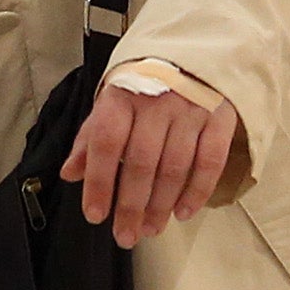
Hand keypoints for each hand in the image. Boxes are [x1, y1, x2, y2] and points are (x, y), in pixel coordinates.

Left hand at [60, 76, 240, 251]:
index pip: (106, 142)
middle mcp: (156, 101)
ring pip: (175, 167)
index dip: (99, 182)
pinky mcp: (219, 117)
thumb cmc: (144, 85)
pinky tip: (183, 212)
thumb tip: (70, 173)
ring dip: (161, 205)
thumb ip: (91, 138)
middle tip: (126, 236)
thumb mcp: (112, 103)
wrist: (192, 54)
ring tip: (150, 229)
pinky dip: (197, 192)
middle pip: (141, 162)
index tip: (95, 215)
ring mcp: (191, 108)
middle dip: (131, 206)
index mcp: (122, 95)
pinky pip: (210, 161)